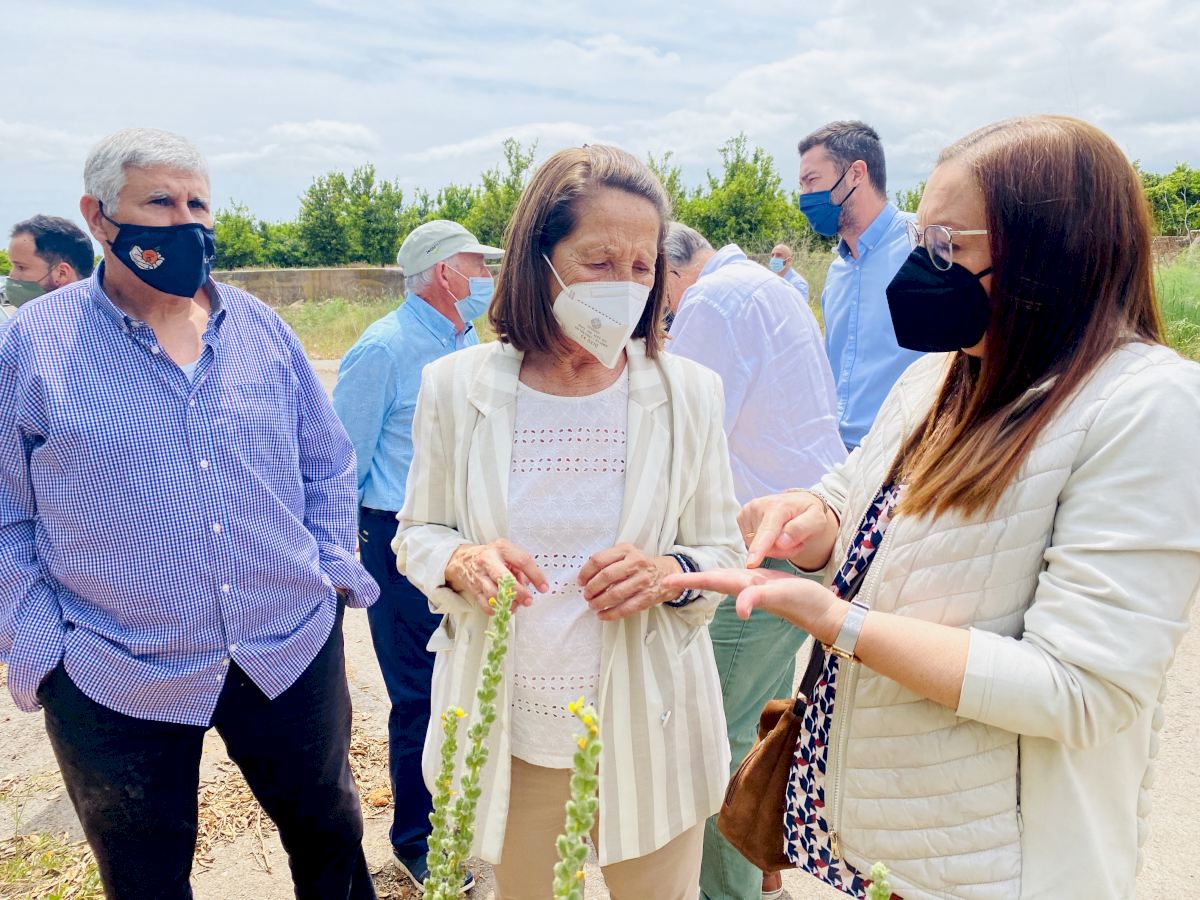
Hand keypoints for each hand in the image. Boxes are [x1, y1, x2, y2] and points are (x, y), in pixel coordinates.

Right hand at [445, 540, 548, 614]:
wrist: (462, 560)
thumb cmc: (491, 556)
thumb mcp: (507, 553)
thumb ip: (519, 568)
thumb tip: (529, 585)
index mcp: (502, 548)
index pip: (523, 560)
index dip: (536, 575)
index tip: (544, 588)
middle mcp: (489, 560)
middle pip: (505, 578)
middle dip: (520, 593)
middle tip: (529, 601)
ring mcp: (479, 575)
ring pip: (494, 594)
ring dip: (508, 603)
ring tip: (516, 606)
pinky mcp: (473, 588)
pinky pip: (485, 603)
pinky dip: (496, 609)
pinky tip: (503, 609)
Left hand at [578, 543, 682, 621]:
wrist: (668, 573)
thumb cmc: (642, 565)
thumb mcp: (627, 554)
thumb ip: (609, 560)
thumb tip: (586, 576)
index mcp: (626, 550)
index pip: (599, 559)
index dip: (586, 572)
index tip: (580, 581)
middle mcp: (635, 563)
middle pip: (606, 576)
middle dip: (591, 588)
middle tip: (586, 595)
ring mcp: (643, 580)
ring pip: (615, 593)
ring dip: (599, 602)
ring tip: (593, 605)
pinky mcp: (648, 596)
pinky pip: (626, 608)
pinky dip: (611, 614)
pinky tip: (603, 615)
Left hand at [661, 567, 844, 641]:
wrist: (826, 613)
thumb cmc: (806, 604)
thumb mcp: (782, 597)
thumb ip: (759, 599)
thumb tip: (739, 609)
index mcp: (745, 587)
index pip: (710, 582)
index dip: (689, 582)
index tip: (665, 583)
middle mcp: (747, 588)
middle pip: (712, 581)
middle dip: (690, 581)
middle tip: (665, 580)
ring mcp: (756, 587)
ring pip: (724, 580)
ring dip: (705, 579)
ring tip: (687, 579)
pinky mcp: (767, 585)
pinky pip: (741, 579)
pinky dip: (728, 576)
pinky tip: (725, 576)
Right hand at [739, 491, 836, 570]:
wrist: (798, 503)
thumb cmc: (809, 513)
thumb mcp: (817, 520)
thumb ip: (801, 529)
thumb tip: (781, 542)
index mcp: (778, 506)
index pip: (768, 531)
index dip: (759, 548)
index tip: (751, 563)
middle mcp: (758, 505)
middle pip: (764, 545)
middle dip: (780, 551)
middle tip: (797, 543)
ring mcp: (747, 511)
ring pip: (755, 546)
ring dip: (772, 549)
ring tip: (786, 538)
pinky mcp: (741, 517)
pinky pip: (749, 542)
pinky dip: (763, 545)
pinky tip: (774, 535)